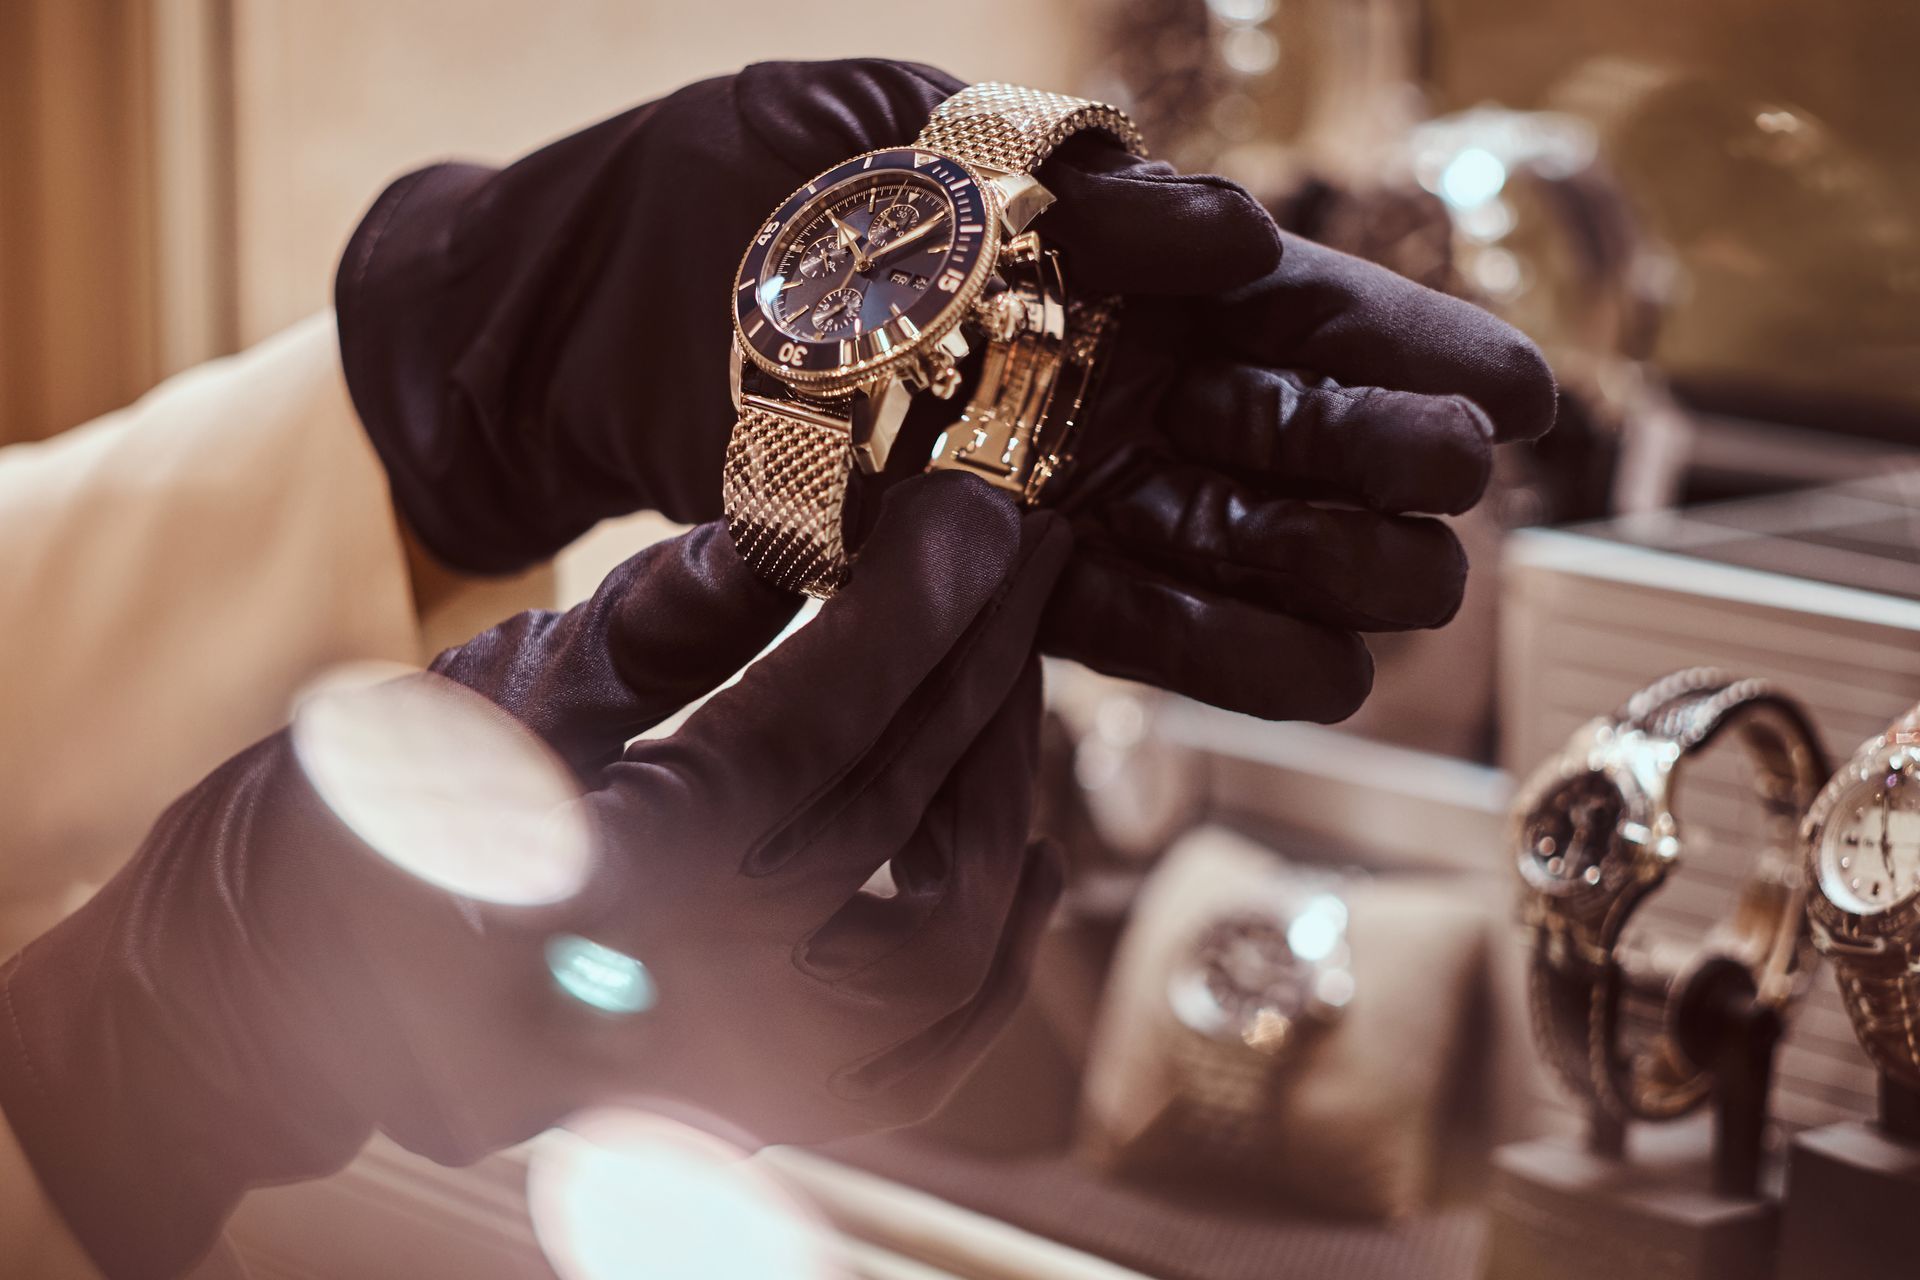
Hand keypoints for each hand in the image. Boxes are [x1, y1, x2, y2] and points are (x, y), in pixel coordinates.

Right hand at [0, 472, 1067, 1278]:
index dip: (914, 607)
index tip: (979, 513)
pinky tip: (1021, 848)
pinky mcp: (742, 1114)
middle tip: (1019, 554)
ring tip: (1012, 672)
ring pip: (943, 949)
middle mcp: (675, 1006)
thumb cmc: (348, 830)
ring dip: (998, 793)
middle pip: (894, 814)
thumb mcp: (494, 689)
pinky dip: (990, 950)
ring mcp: (718, 1082)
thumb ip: (666, 621)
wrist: (273, 1001)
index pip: (811, 729)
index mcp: (592, 887)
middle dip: (978, 661)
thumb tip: (806, 520)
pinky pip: (917, 1054)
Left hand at [337, 58, 1553, 722]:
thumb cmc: (718, 183)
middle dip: (1371, 457)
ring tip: (1411, 605)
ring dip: (1316, 574)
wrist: (578, 316)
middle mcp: (1089, 369)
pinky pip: (1106, 621)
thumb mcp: (872, 121)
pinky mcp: (973, 572)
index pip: (1275, 296)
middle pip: (1266, 424)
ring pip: (1211, 536)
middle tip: (1461, 488)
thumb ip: (1043, 173)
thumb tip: (1209, 230)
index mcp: (1091, 249)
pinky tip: (1314, 679)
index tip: (1513, 386)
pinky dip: (1205, 652)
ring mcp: (1040, 478)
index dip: (1397, 341)